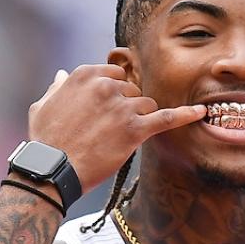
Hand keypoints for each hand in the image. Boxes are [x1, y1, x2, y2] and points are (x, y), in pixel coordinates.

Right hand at [27, 65, 205, 192]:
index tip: (111, 107)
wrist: (53, 168)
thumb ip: (58, 87)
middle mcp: (106, 86)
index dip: (116, 92)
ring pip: (147, 105)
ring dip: (141, 119)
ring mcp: (122, 107)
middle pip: (133, 91)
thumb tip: (62, 75)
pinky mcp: (135, 129)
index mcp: (85, 75)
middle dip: (127, 107)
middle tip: (112, 129)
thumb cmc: (45, 140)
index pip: (115, 74)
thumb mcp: (43, 105)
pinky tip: (201, 112)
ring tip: (122, 138)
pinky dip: (185, 115)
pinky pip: (167, 118)